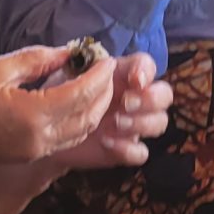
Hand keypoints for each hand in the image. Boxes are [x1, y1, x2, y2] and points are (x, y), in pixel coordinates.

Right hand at [0, 45, 118, 173]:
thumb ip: (35, 60)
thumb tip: (66, 53)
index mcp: (33, 114)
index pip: (81, 94)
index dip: (99, 76)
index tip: (106, 58)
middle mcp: (40, 138)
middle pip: (88, 117)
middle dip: (103, 93)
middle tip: (105, 69)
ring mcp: (36, 151)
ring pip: (81, 132)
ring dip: (94, 109)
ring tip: (95, 84)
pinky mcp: (29, 157)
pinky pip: (66, 140)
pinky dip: (79, 121)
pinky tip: (75, 103)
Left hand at [49, 51, 170, 170]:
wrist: (48, 130)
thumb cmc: (60, 95)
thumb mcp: (67, 75)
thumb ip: (83, 67)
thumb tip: (94, 61)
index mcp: (123, 75)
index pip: (147, 65)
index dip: (146, 71)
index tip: (135, 80)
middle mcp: (135, 98)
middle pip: (165, 94)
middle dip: (150, 99)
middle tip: (126, 104)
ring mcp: (133, 125)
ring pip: (160, 122)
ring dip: (142, 123)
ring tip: (114, 124)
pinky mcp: (125, 149)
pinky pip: (141, 152)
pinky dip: (128, 149)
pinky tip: (107, 143)